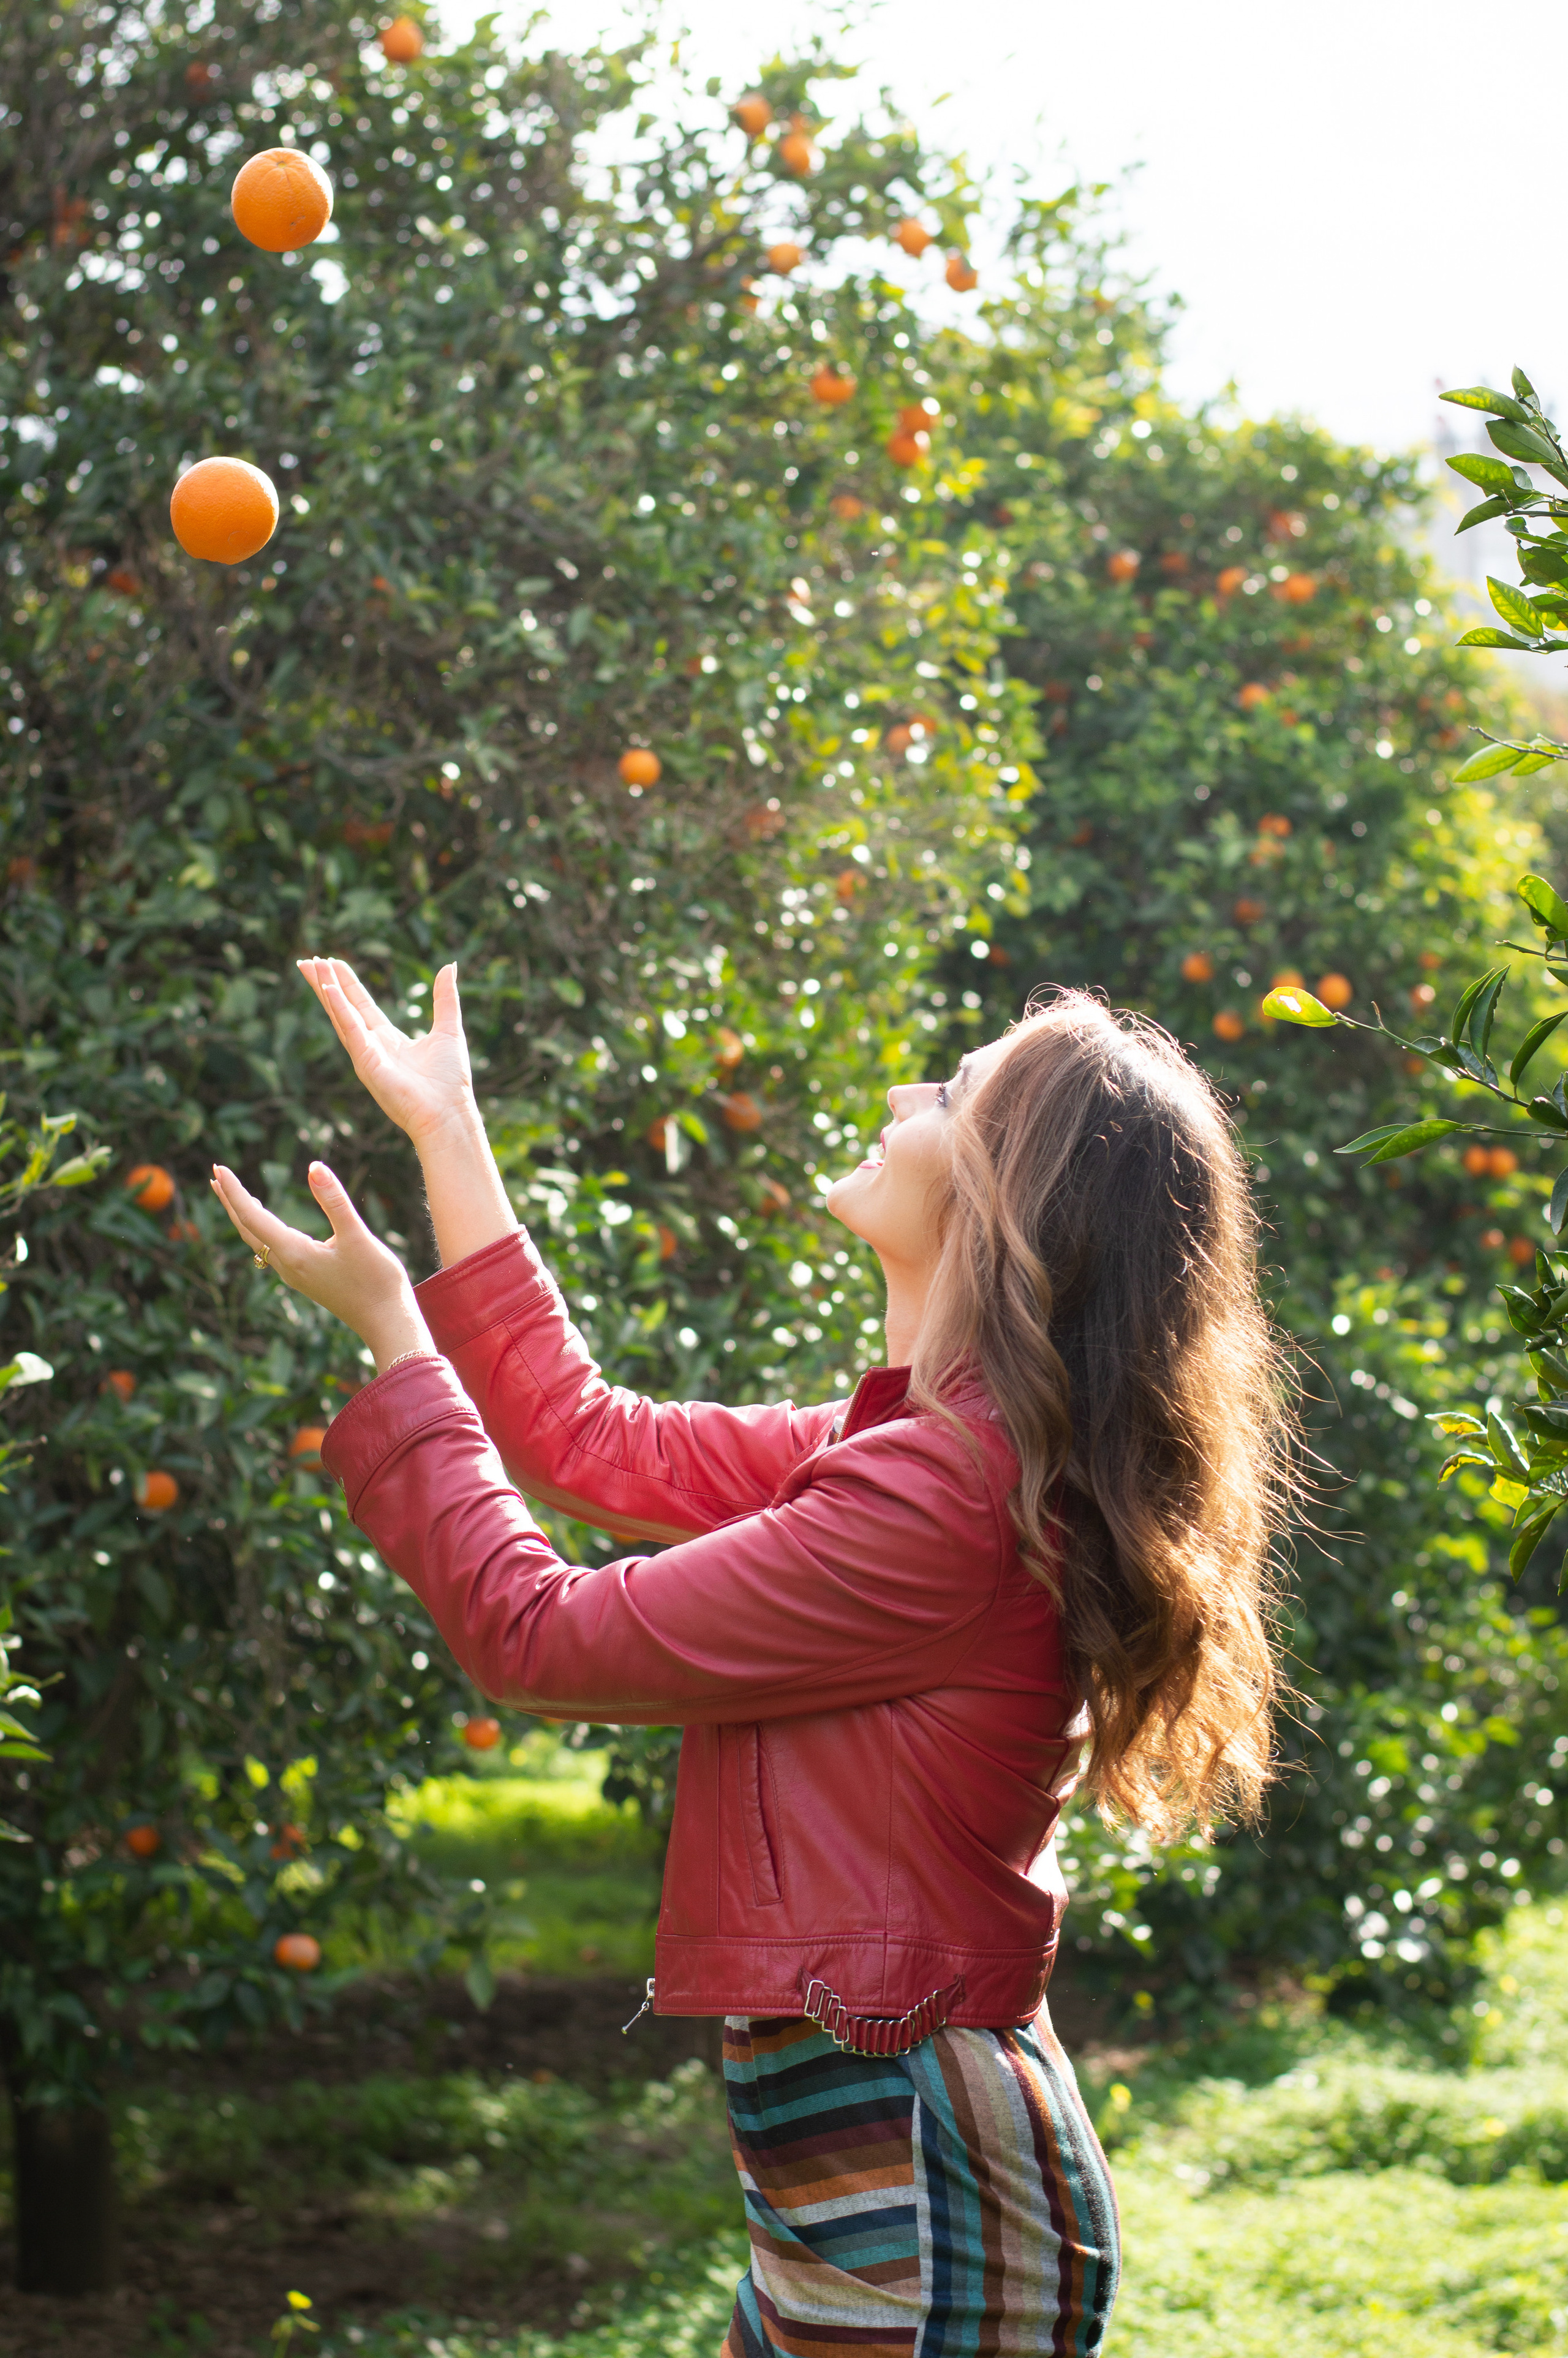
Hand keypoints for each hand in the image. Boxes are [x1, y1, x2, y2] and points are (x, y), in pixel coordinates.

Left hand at [210, 1161, 434, 1371]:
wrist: (386, 1322)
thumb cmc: (376, 1281)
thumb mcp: (357, 1236)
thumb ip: (334, 1200)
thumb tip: (313, 1166)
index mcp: (294, 1253)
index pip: (253, 1217)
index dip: (235, 1191)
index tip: (219, 1168)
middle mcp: (287, 1265)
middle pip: (248, 1229)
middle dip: (230, 1201)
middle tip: (215, 1175)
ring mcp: (294, 1274)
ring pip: (258, 1239)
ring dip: (244, 1215)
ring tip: (233, 1194)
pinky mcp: (305, 1277)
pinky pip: (272, 1248)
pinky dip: (261, 1228)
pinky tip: (267, 1222)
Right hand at [297, 957, 474, 1148]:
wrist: (449, 1113)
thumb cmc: (450, 1081)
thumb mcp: (449, 1029)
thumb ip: (445, 998)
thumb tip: (449, 966)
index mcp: (388, 1040)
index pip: (361, 1006)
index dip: (347, 985)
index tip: (333, 962)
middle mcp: (372, 1047)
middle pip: (343, 1008)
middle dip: (325, 984)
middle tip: (308, 961)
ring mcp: (366, 1056)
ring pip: (340, 1016)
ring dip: (326, 991)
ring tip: (312, 966)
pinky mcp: (366, 1064)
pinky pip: (350, 1031)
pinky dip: (340, 1010)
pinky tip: (329, 990)